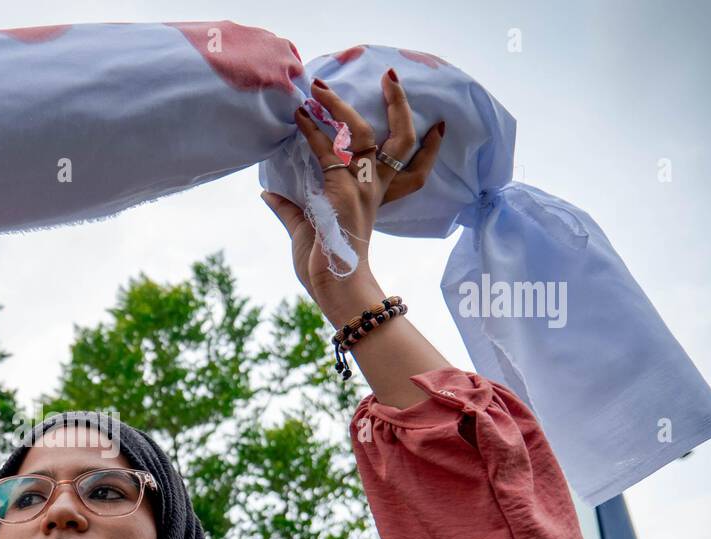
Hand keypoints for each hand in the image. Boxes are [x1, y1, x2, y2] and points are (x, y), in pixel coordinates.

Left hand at [261, 69, 442, 321]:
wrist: (333, 289)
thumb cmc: (323, 268)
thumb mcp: (305, 232)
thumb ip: (291, 210)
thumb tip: (270, 194)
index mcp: (373, 200)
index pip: (412, 170)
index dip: (428, 149)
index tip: (440, 127)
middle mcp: (373, 189)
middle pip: (400, 139)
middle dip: (399, 105)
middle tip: (391, 78)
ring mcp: (360, 187)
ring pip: (361, 133)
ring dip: (339, 106)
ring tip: (320, 87)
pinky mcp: (341, 189)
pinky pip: (328, 151)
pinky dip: (312, 131)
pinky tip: (300, 117)